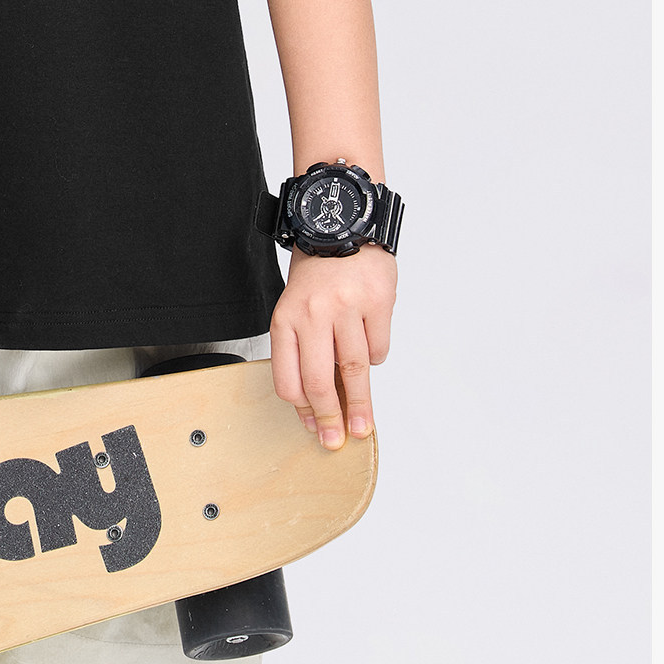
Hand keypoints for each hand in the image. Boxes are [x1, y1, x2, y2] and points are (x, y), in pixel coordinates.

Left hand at [269, 244, 396, 449]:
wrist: (339, 224)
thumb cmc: (315, 274)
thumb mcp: (294, 309)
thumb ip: (303, 351)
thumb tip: (319, 402)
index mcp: (285, 321)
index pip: (289, 380)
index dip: (302, 410)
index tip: (314, 428)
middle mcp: (313, 316)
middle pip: (321, 381)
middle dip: (331, 417)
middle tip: (338, 440)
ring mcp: (347, 308)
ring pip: (355, 370)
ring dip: (361, 403)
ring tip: (364, 426)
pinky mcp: (378, 301)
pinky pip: (379, 347)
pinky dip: (376, 358)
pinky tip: (369, 354)